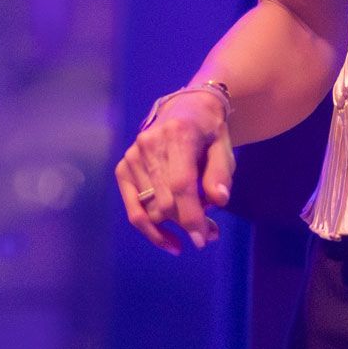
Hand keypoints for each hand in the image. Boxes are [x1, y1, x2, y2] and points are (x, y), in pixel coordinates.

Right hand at [115, 85, 234, 253]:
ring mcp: (133, 155)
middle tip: (210, 234)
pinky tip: (165, 237)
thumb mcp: (224, 147)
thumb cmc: (208, 131)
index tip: (202, 240)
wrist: (185, 108)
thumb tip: (218, 201)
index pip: (181, 184)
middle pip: (165, 201)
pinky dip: (149, 226)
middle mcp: (150, 144)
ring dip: (172, 226)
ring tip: (196, 227)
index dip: (191, 216)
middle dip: (187, 224)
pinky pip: (133, 206)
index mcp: (179, 135)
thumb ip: (221, 173)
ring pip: (150, 208)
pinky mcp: (124, 166)